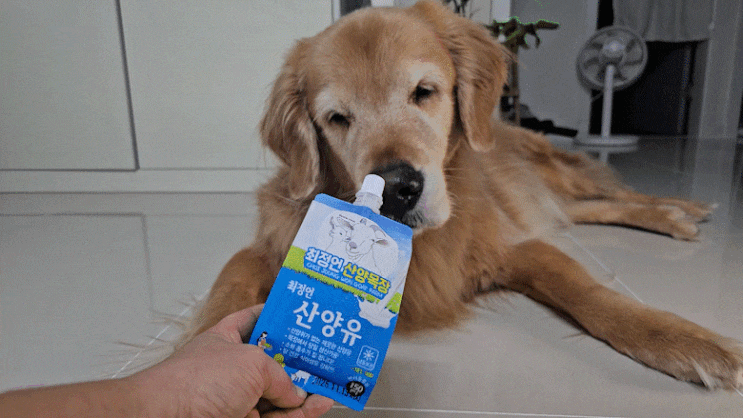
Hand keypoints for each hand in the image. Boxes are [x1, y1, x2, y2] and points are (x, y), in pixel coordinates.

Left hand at [130, 305, 333, 417]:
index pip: (255, 321)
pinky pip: (277, 417)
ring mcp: (236, 398)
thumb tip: (295, 394)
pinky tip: (318, 406)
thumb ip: (280, 375)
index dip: (277, 317)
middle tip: (326, 361)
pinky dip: (299, 413)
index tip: (301, 316)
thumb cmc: (195, 383)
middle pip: (274, 363)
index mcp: (226, 340)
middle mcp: (232, 368)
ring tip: (331, 387)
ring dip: (306, 392)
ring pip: (279, 395)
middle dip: (301, 364)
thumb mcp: (251, 363)